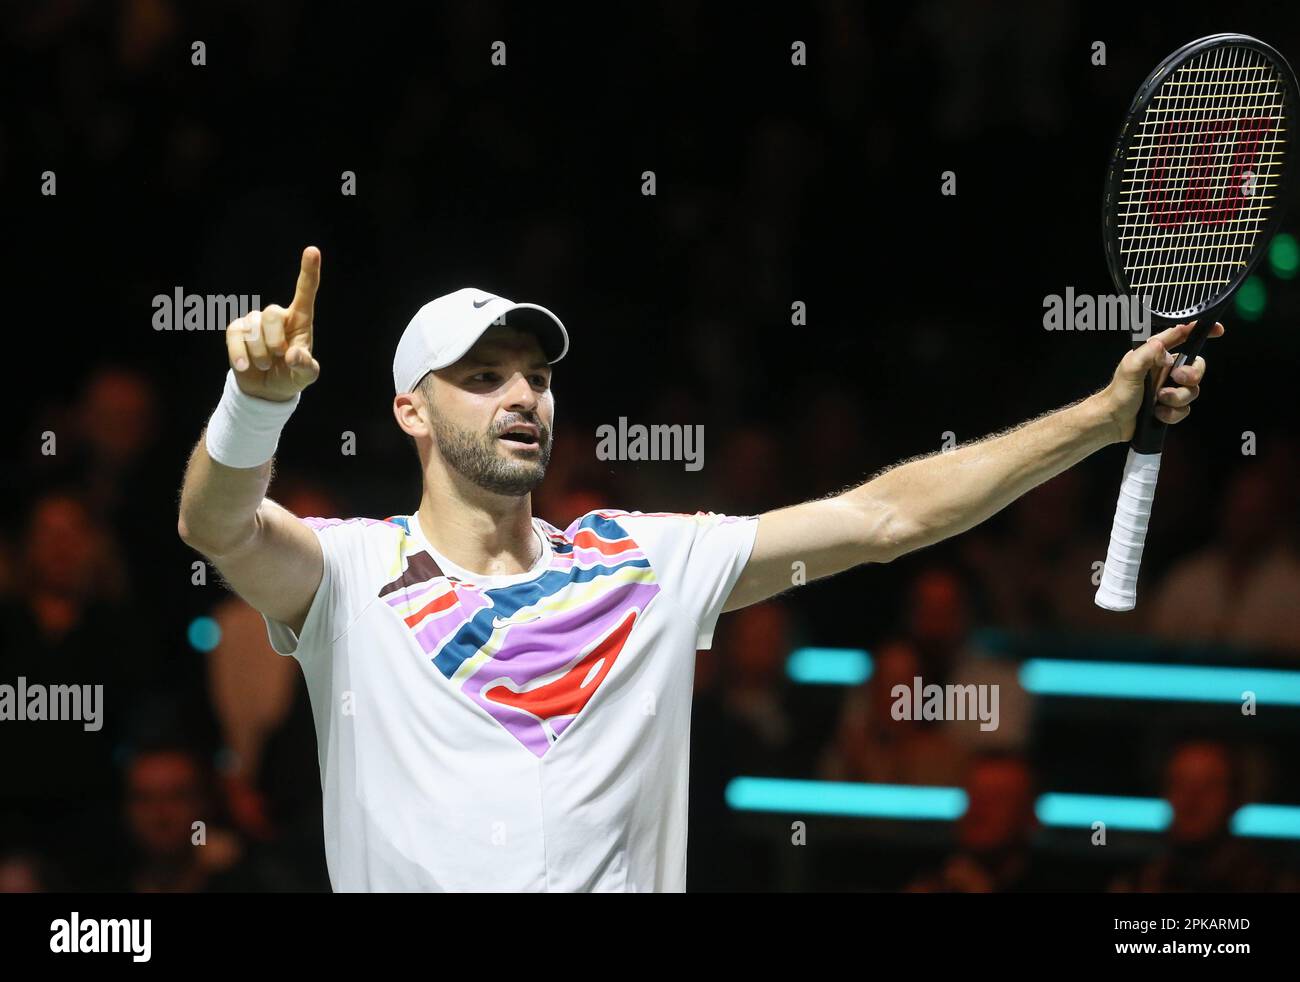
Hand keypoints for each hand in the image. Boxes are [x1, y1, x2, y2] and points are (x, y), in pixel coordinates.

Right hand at [226, 246, 321, 401]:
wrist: (267, 389)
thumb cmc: (291, 376)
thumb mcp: (305, 376)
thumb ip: (305, 367)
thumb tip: (293, 355)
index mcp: (300, 320)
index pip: (305, 292)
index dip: (308, 271)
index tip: (313, 250)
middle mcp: (277, 316)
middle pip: (271, 314)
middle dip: (274, 341)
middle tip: (279, 357)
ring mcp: (255, 321)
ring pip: (252, 328)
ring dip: (260, 354)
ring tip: (267, 365)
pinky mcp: (237, 330)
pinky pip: (234, 336)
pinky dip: (239, 354)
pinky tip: (244, 366)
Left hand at [1100, 320, 1222, 442]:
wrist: (1113, 422)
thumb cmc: (1118, 393)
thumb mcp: (1130, 368)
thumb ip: (1147, 354)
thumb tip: (1164, 348)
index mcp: (1156, 355)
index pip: (1182, 336)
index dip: (1200, 330)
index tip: (1218, 330)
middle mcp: (1165, 369)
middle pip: (1196, 366)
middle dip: (1192, 375)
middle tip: (1177, 380)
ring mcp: (1169, 388)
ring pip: (1192, 391)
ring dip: (1177, 398)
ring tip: (1159, 401)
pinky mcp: (1170, 406)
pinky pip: (1185, 409)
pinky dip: (1173, 413)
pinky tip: (1158, 413)